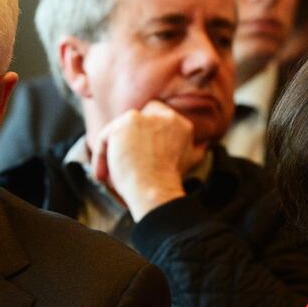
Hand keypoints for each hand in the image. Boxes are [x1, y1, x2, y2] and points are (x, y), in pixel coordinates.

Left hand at [91, 101, 206, 219]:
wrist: (156, 190)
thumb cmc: (168, 183)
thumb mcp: (190, 162)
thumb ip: (195, 149)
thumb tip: (205, 145)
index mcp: (182, 125)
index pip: (158, 116)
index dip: (146, 134)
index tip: (139, 155)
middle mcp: (164, 116)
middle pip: (136, 117)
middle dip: (127, 136)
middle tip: (122, 160)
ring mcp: (143, 118)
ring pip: (119, 130)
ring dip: (113, 151)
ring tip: (112, 176)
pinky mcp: (124, 124)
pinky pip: (105, 138)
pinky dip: (102, 158)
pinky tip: (104, 176)